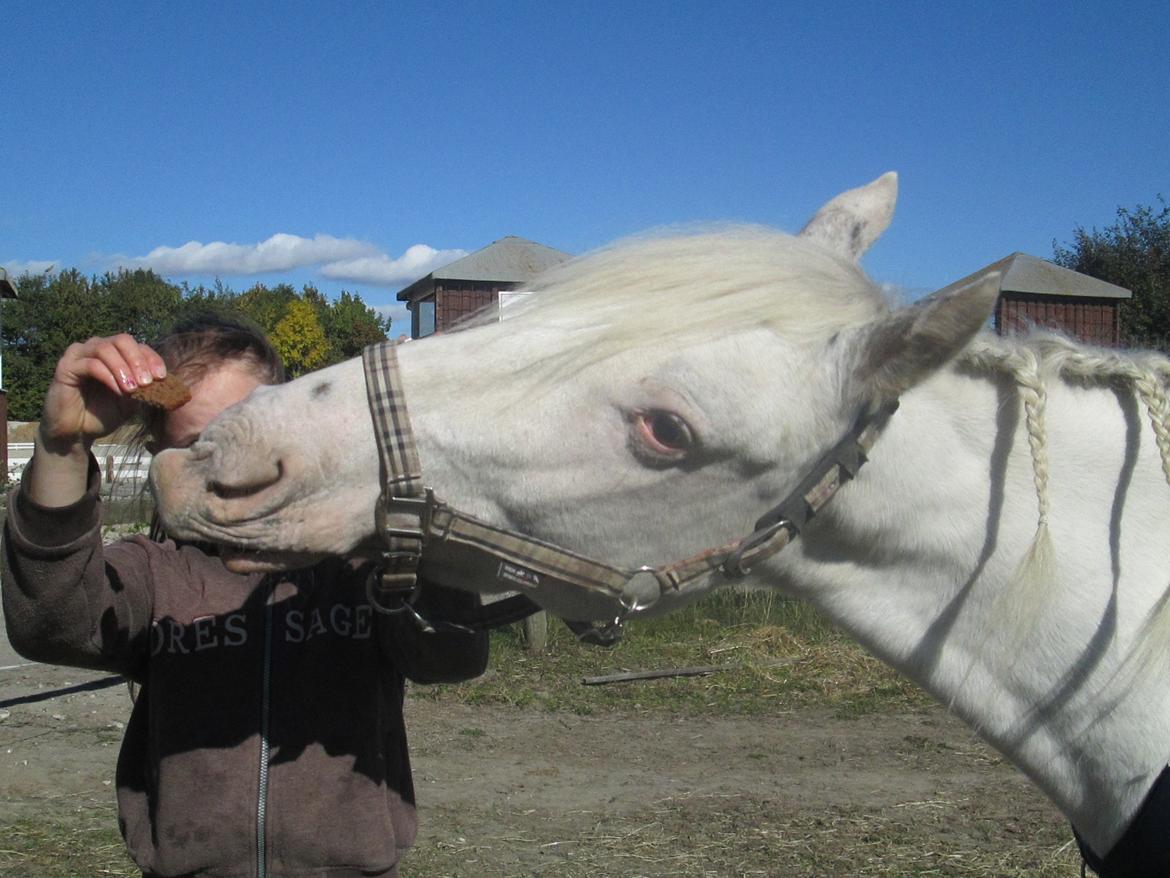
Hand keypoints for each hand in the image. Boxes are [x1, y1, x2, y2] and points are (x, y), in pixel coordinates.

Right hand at [39, 334, 166, 451]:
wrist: (76, 433)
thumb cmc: (103, 414)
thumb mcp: (131, 400)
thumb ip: (145, 387)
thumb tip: (168, 381)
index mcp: (114, 353)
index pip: (137, 345)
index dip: (151, 358)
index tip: (161, 377)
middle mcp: (96, 348)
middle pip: (122, 340)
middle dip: (138, 360)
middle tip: (146, 382)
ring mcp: (79, 354)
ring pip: (105, 348)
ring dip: (123, 368)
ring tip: (132, 389)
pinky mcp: (65, 367)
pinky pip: (90, 364)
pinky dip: (108, 376)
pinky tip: (118, 390)